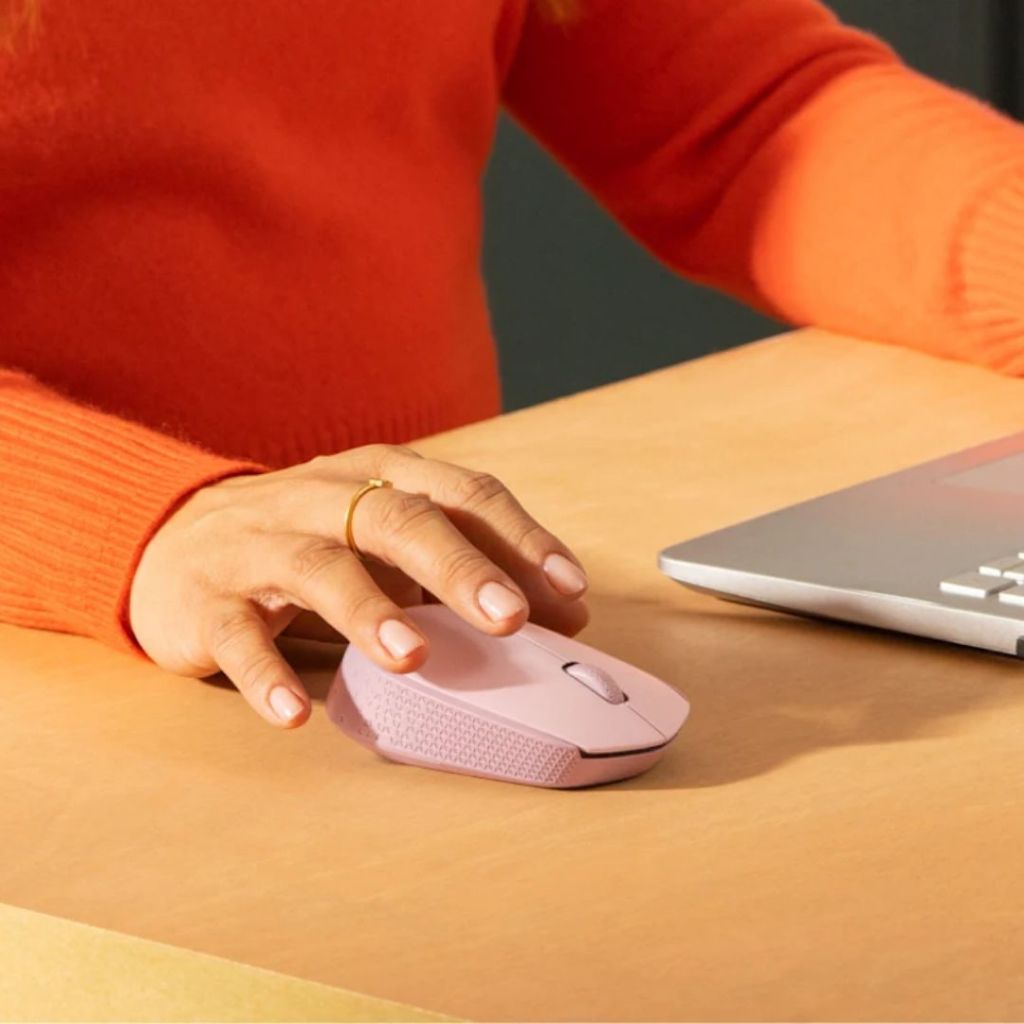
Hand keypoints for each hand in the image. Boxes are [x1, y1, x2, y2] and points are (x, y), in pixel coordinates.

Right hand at [129, 444, 588, 727]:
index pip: (460, 493)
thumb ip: (463, 568)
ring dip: (369, 611)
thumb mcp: (385, 541)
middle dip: (459, 567)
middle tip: (510, 618)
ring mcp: (260, 544)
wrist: (171, 538)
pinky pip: (237, 634)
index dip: (518, 537)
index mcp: (377, 476)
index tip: (570, 588)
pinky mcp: (207, 598)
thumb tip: (564, 613)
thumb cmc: (307, 539)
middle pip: (397, 519)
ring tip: (414, 658)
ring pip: (320, 566)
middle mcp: (322, 498)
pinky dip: (264, 672)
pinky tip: (293, 712)